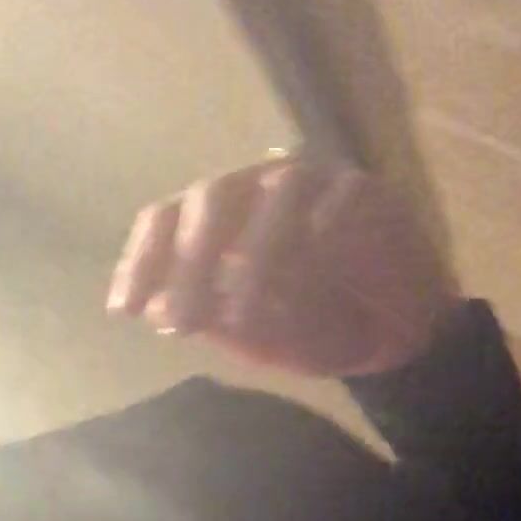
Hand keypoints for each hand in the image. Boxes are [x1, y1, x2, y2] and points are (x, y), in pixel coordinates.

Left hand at [106, 154, 456, 381]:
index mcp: (222, 217)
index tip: (125, 311)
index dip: (142, 259)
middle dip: (191, 261)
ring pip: (277, 195)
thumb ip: (207, 316)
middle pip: (213, 196)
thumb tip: (156, 306)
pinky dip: (323, 230)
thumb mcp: (250, 335)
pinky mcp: (367, 192)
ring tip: (245, 320)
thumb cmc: (314, 326)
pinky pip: (341, 200)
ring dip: (255, 258)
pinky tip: (312, 266)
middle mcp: (259, 188)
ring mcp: (315, 183)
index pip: (166, 217)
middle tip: (184, 322)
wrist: (395, 337)